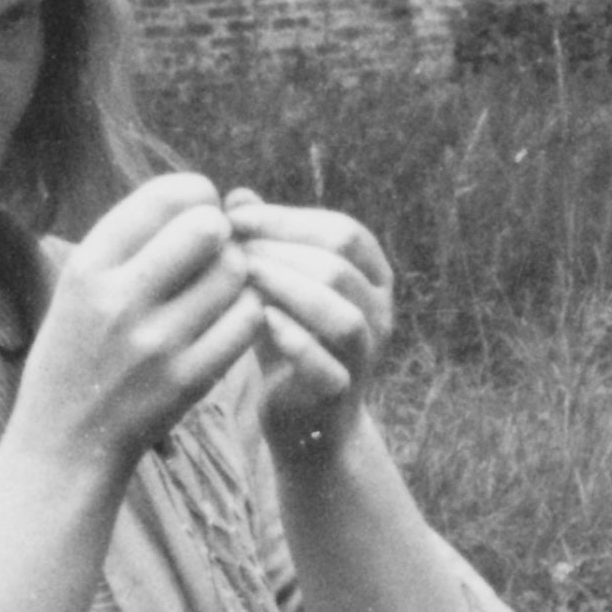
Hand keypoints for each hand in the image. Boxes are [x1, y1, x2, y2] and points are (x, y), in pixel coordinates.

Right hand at [8, 173, 259, 474]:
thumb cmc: (78, 353)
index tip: (198, 212)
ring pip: (235, 274)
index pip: (163, 197)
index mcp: (87, 267)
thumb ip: (130, 242)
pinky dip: (246, 312)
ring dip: (238, 274)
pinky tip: (228, 319)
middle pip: (207, 228)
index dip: (196, 195)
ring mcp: (156, 343)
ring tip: (219, 288)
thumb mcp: (78, 289)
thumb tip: (204, 197)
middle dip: (221, 233)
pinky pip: (247, 321)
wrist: (65, 443)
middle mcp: (119, 300)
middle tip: (215, 251)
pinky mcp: (188, 380)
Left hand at [227, 197, 394, 456]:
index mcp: (374, 276)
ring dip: (288, 290)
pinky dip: (294, 342)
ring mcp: (369, 356)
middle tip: (230, 248)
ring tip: (242, 278)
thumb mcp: (274, 284)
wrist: (299, 415)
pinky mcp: (344, 394)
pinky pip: (328, 366)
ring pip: (343, 315)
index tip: (234, 218)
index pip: (343, 232)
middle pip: (342, 266)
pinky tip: (260, 322)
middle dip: (282, 251)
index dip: (288, 220)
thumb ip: (263, 241)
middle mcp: (381, 313)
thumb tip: (237, 196)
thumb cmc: (286, 338)